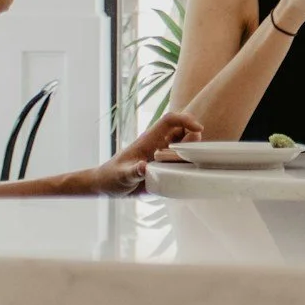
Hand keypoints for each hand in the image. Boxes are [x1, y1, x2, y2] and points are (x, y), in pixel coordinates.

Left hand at [79, 112, 202, 194]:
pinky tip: (190, 173)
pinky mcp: (162, 165)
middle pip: (181, 131)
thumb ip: (133, 172)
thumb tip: (143, 167)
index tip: (199, 130)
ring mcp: (160, 154)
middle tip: (198, 152)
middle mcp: (157, 144)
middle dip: (193, 136)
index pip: (169, 121)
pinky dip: (187, 162)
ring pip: (182, 144)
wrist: (106, 184)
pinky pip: (179, 159)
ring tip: (195, 164)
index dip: (185, 120)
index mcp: (148, 140)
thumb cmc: (111, 177)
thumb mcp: (122, 176)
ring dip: (191, 150)